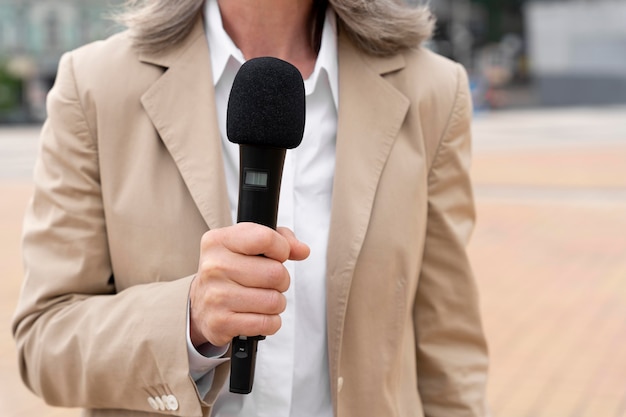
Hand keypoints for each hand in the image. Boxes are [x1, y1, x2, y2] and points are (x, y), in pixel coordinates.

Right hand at [189, 222, 309, 347]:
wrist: (200, 304)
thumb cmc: (230, 270)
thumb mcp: (247, 244)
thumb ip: (280, 238)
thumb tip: (302, 250)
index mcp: (218, 241)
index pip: (265, 238)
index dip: (282, 249)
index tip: (278, 255)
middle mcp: (214, 267)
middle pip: (276, 273)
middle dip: (281, 280)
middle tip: (269, 282)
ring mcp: (216, 296)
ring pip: (274, 301)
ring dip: (276, 302)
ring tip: (262, 299)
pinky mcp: (221, 323)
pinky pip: (267, 323)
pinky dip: (271, 322)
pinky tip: (258, 315)